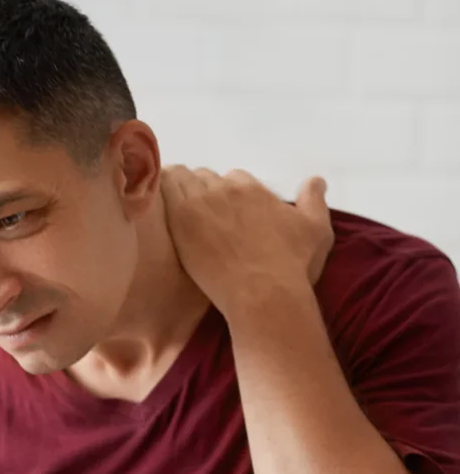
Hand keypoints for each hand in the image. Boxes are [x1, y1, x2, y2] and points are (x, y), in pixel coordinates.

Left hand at [161, 168, 333, 317]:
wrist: (264, 294)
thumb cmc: (293, 266)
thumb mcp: (317, 230)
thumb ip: (314, 201)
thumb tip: (316, 180)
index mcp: (252, 188)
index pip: (234, 178)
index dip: (230, 194)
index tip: (229, 214)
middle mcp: (225, 189)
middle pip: (205, 178)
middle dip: (204, 192)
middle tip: (202, 217)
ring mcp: (200, 203)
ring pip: (181, 179)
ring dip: (179, 189)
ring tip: (177, 211)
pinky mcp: (180, 221)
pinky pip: (163, 190)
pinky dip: (160, 192)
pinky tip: (156, 203)